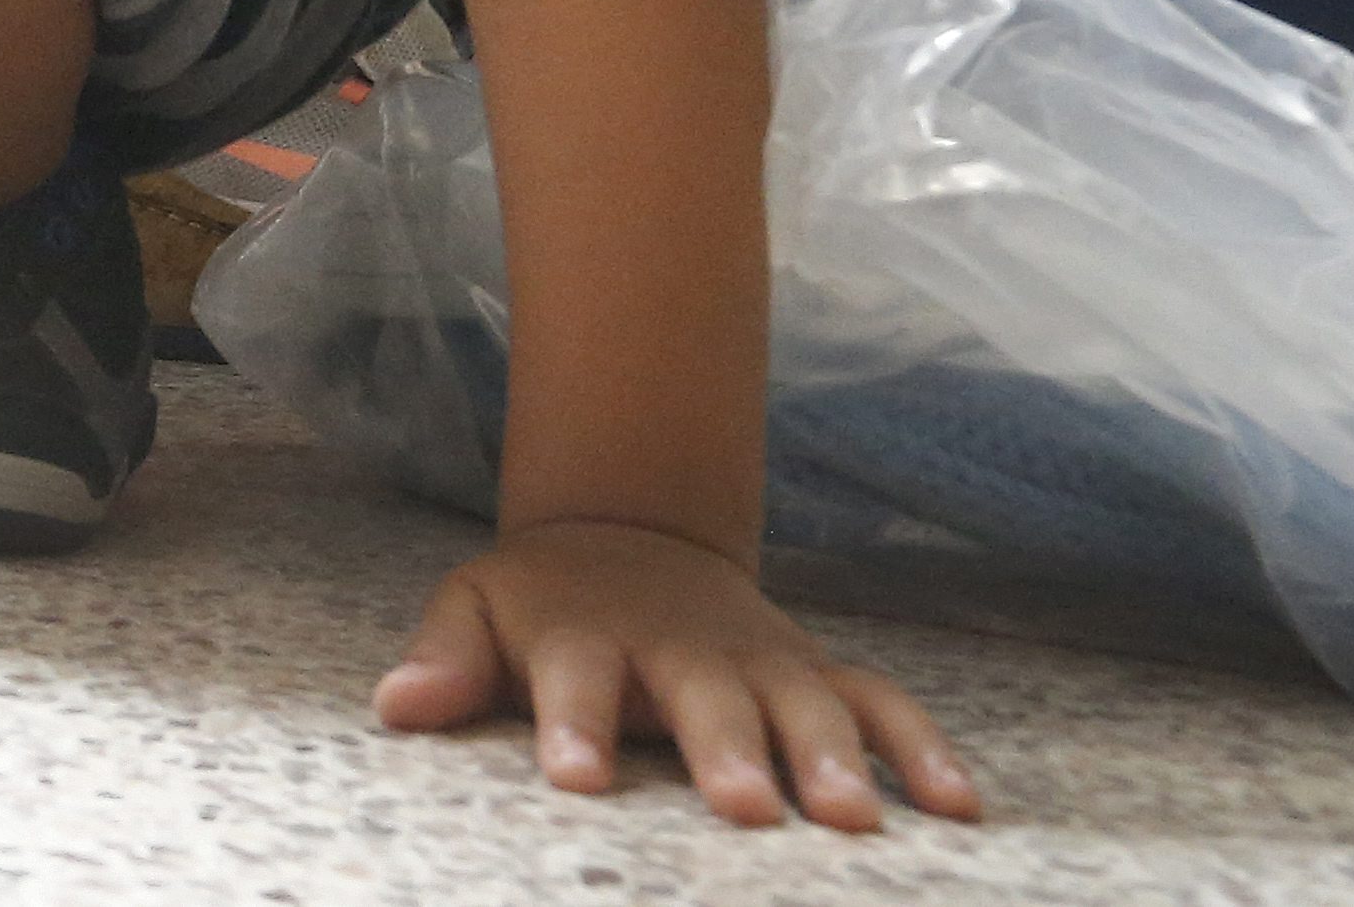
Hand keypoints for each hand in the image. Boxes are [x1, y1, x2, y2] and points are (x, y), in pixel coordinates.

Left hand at [376, 518, 979, 832]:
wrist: (626, 533)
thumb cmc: (541, 604)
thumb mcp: (475, 610)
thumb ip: (442, 660)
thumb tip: (394, 705)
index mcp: (586, 637)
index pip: (574, 681)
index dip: (574, 727)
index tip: (577, 779)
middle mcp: (681, 649)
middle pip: (706, 699)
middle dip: (727, 752)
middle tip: (743, 810)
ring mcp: (758, 659)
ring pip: (805, 704)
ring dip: (833, 757)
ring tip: (853, 820)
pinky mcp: (814, 671)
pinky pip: (878, 702)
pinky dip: (921, 746)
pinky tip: (958, 806)